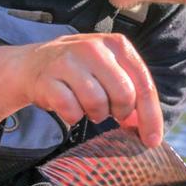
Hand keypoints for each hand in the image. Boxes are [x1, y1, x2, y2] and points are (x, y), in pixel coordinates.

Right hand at [0, 33, 162, 147]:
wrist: (32, 65)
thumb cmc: (80, 73)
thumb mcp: (109, 72)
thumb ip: (132, 94)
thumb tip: (148, 130)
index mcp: (117, 44)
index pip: (144, 84)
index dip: (150, 116)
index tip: (152, 141)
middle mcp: (94, 47)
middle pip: (124, 95)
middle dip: (119, 112)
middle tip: (109, 112)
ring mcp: (69, 61)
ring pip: (97, 104)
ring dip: (95, 114)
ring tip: (86, 105)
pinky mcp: (48, 78)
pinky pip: (71, 111)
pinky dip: (73, 116)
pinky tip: (69, 106)